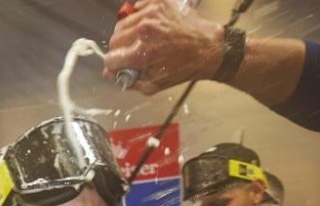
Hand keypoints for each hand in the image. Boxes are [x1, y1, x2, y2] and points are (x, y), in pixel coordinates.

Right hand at [104, 0, 223, 93]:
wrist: (208, 47)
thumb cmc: (184, 68)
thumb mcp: (155, 85)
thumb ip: (130, 80)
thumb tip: (111, 73)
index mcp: (143, 51)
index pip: (111, 57)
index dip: (113, 65)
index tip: (117, 66)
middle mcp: (144, 28)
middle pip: (114, 39)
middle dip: (120, 49)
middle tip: (131, 54)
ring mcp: (151, 12)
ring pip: (122, 23)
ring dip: (127, 34)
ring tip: (141, 41)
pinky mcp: (157, 2)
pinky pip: (136, 9)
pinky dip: (138, 19)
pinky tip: (149, 28)